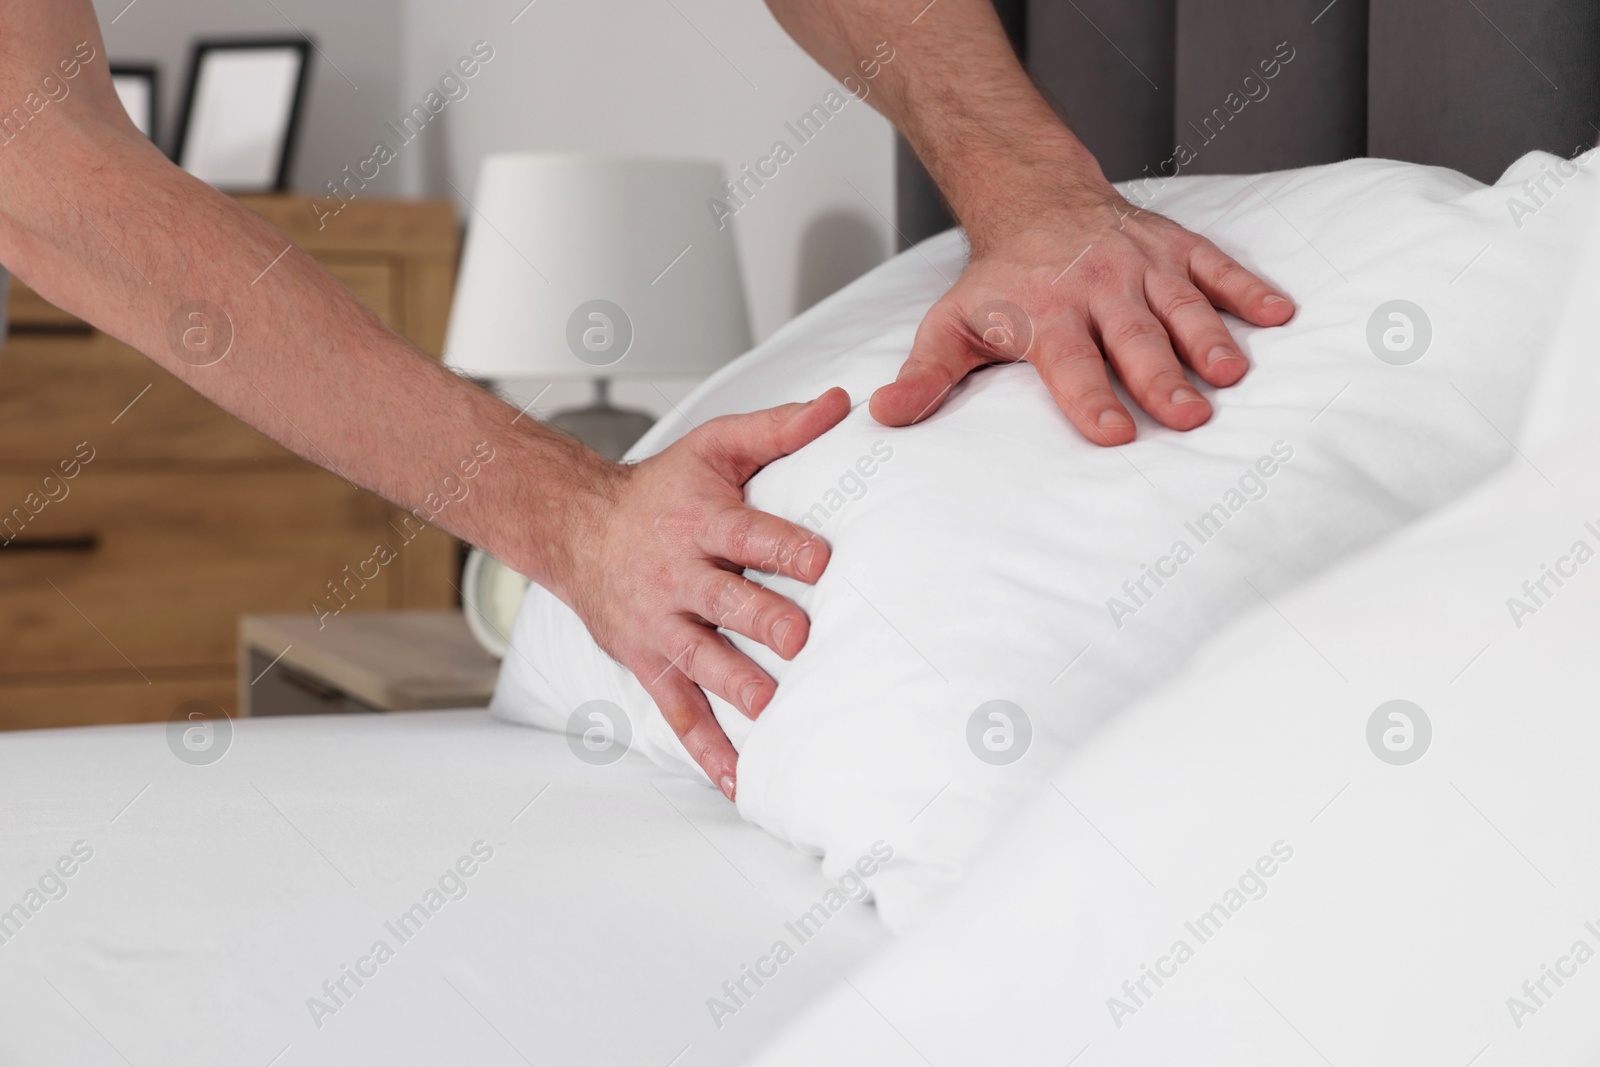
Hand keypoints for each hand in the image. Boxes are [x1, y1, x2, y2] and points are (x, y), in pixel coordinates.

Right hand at [556, 388, 851, 800]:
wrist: (576, 527)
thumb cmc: (661, 490)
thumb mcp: (715, 447)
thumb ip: (778, 428)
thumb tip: (841, 403)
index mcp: (700, 522)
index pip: (745, 534)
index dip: (782, 547)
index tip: (819, 562)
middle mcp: (678, 576)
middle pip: (725, 602)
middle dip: (762, 621)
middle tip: (800, 639)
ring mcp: (660, 625)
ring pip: (701, 661)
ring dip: (738, 686)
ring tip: (774, 708)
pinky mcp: (649, 663)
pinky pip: (679, 712)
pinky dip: (708, 750)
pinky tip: (741, 781)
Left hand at [869, 192, 1294, 444]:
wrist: (1035, 201)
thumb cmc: (998, 282)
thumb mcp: (951, 325)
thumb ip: (926, 375)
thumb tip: (884, 415)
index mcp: (1046, 315)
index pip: (1070, 364)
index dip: (1089, 398)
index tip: (1111, 433)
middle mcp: (1097, 289)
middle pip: (1133, 340)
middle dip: (1161, 378)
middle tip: (1189, 416)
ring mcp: (1142, 267)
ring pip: (1180, 305)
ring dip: (1209, 337)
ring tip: (1234, 374)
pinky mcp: (1177, 249)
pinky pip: (1217, 267)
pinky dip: (1249, 288)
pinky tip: (1280, 315)